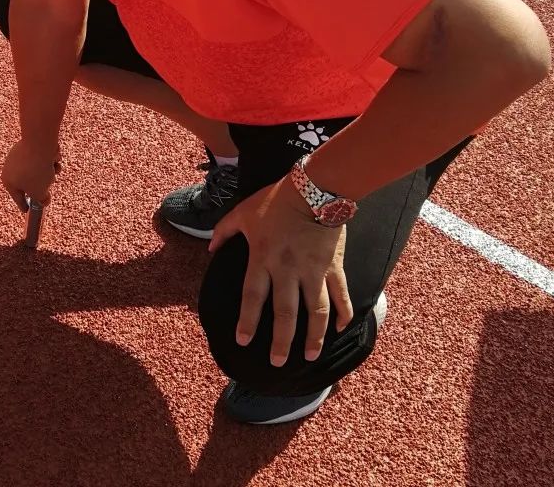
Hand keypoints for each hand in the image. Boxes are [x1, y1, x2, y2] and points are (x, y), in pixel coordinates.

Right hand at [1, 139, 61, 213]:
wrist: (40, 142)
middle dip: (43, 184)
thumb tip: (43, 200)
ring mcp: (19, 155)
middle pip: (30, 183)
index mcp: (9, 181)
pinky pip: (41, 158)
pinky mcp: (29, 145)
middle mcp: (11, 168)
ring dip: (49, 171)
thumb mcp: (39, 192)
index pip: (18, 198)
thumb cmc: (36, 170)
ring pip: (38, 170)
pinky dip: (49, 160)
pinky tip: (53, 156)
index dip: (24, 206)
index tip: (27, 211)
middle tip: (49, 183)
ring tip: (54, 167)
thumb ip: (41, 200)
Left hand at [209, 176, 353, 366]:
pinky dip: (344, 313)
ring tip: (311, 357)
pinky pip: (341, 295)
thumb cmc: (275, 200)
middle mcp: (287, 270)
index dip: (247, 321)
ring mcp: (313, 271)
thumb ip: (224, 231)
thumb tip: (209, 248)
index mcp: (263, 258)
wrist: (313, 189)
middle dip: (281, 341)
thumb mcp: (243, 212)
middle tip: (278, 363)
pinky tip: (342, 329)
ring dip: (314, 337)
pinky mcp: (334, 267)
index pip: (252, 297)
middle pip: (285, 313)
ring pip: (315, 312)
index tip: (244, 341)